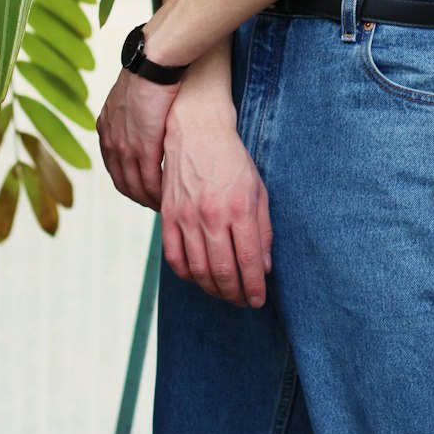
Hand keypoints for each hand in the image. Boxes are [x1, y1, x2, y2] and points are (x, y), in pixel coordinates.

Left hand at [97, 67, 178, 210]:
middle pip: (122, 181)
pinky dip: (158, 193)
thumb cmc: (150, 72)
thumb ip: (133, 111)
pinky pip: (148, 180)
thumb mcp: (133, 94)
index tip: (142, 189)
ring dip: (149, 198)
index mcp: (106, 128)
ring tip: (164, 205)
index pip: (114, 166)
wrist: (152, 64)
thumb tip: (144, 115)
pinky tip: (169, 197)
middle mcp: (110, 141)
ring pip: (135, 185)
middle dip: (138, 196)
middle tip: (155, 203)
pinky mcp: (143, 148)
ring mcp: (125, 147)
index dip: (128, 181)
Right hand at [160, 87, 272, 308]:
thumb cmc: (233, 160)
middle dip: (236, 295)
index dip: (254, 287)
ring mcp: (187, 216)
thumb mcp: (258, 189)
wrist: (197, 131)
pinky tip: (199, 277)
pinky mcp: (168, 215)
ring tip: (225, 293)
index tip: (258, 299)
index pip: (248, 261)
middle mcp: (212, 215)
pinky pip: (174, 258)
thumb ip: (263, 229)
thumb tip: (265, 267)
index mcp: (239, 207)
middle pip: (223, 272)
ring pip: (198, 271)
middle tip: (243, 301)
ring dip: (213, 290)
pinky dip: (187, 275)